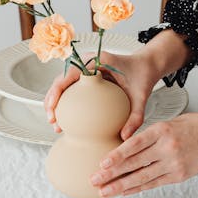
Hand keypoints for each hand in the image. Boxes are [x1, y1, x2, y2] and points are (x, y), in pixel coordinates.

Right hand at [43, 48, 157, 140]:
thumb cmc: (142, 75)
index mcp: (98, 60)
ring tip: (56, 124)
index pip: (70, 73)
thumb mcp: (142, 95)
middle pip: (61, 79)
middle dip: (52, 99)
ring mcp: (85, 69)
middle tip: (53, 121)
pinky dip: (65, 103)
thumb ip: (136, 116)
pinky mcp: (86, 77)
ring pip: (62, 84)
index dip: (57, 89)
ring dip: (55, 102)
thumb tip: (124, 137)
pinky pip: (71, 89)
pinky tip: (66, 120)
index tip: (53, 107)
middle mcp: (88, 62)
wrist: (145, 66)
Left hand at [89, 112, 197, 196]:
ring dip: (120, 185)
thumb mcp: (169, 122)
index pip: (134, 144)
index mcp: (162, 130)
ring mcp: (173, 164)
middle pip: (134, 163)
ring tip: (104, 191)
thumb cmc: (193, 125)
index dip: (117, 155)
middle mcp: (166, 148)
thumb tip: (125, 146)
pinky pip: (153, 183)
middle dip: (111, 173)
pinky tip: (123, 191)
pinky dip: (137, 188)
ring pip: (141, 177)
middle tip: (94, 179)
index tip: (101, 162)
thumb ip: (149, 134)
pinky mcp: (179, 175)